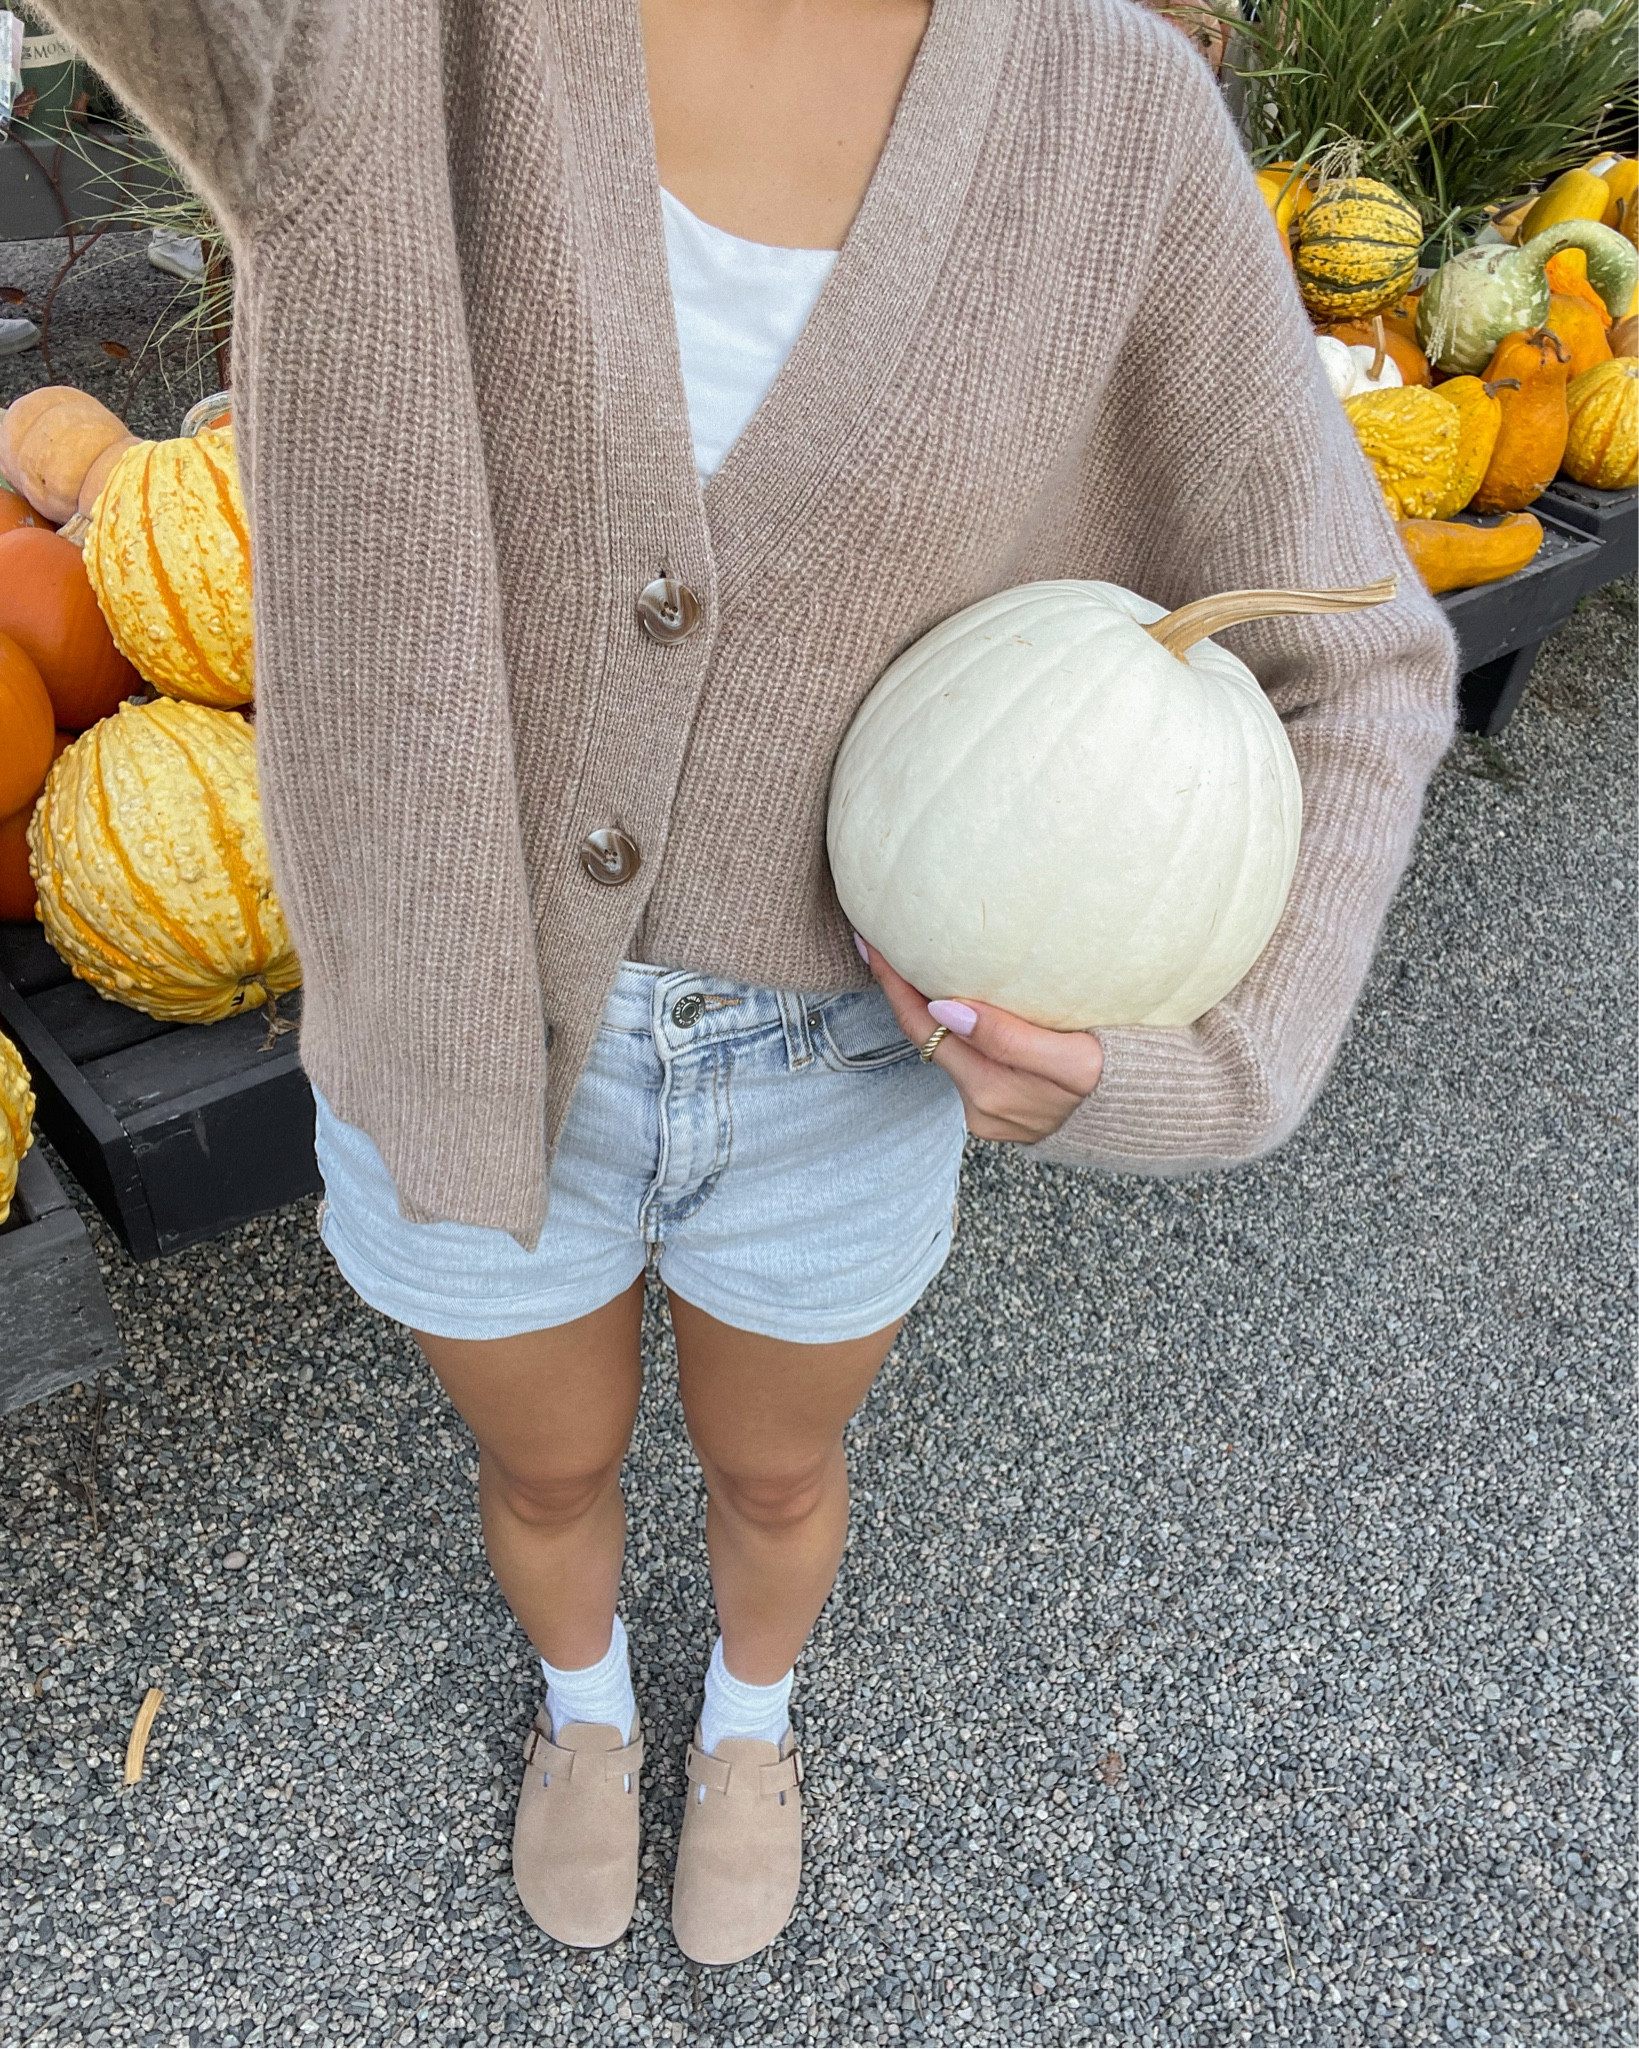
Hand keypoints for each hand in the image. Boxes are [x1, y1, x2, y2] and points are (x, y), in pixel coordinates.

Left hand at [859, 939, 1103, 1143]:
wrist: (1151, 1117)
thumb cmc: (1122, 1078)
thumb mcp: (1074, 1058)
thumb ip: (1008, 1037)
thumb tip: (943, 1009)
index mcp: (992, 1091)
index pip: (926, 1029)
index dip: (895, 986)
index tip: (872, 945)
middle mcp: (981, 1106)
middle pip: (927, 1038)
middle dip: (902, 992)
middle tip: (880, 943)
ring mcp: (989, 1111)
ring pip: (946, 1048)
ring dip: (930, 1010)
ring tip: (910, 964)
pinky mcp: (1001, 1108)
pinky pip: (966, 1059)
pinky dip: (957, 1029)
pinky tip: (954, 1001)